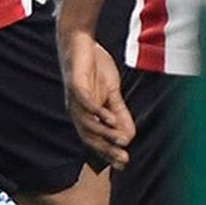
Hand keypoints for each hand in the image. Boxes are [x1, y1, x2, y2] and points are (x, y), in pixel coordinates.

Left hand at [59, 29, 133, 168]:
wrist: (80, 41)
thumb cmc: (94, 67)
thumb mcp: (112, 92)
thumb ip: (120, 112)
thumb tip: (130, 135)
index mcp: (85, 114)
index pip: (95, 140)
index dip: (108, 152)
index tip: (123, 164)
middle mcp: (77, 111)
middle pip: (90, 137)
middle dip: (107, 149)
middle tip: (124, 159)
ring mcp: (74, 99)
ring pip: (87, 124)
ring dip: (104, 134)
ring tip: (120, 141)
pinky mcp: (75, 85)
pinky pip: (86, 103)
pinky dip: (98, 113)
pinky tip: (111, 118)